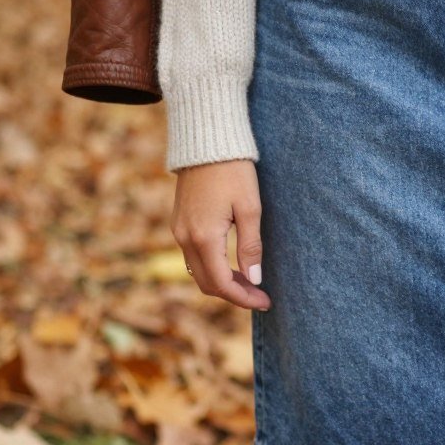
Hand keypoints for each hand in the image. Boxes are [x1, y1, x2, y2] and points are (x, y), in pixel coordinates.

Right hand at [170, 159, 269, 310]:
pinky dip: (212, 267)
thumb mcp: (250, 208)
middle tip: (260, 296)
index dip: (243, 298)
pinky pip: (192, 256)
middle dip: (233, 294)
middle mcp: (185, 238)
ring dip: (222, 282)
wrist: (206, 142)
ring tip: (249, 283)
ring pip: (198, 272)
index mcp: (203, 237)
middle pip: (207, 283)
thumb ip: (250, 246)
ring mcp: (178, 230)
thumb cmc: (233, 171)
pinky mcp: (179, 222)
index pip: (221, 283)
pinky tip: (231, 264)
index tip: (265, 302)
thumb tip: (253, 279)